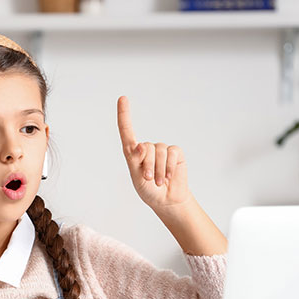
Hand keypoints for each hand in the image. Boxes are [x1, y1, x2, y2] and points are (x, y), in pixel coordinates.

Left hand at [116, 96, 191, 210]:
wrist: (166, 200)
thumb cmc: (148, 190)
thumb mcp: (137, 177)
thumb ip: (136, 161)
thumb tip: (141, 145)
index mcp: (133, 152)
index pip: (126, 131)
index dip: (124, 114)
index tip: (122, 98)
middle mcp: (147, 148)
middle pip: (145, 148)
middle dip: (147, 166)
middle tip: (148, 179)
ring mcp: (162, 149)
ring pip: (159, 152)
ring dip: (158, 170)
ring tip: (158, 181)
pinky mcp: (175, 153)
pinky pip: (172, 154)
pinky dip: (169, 167)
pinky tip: (168, 177)